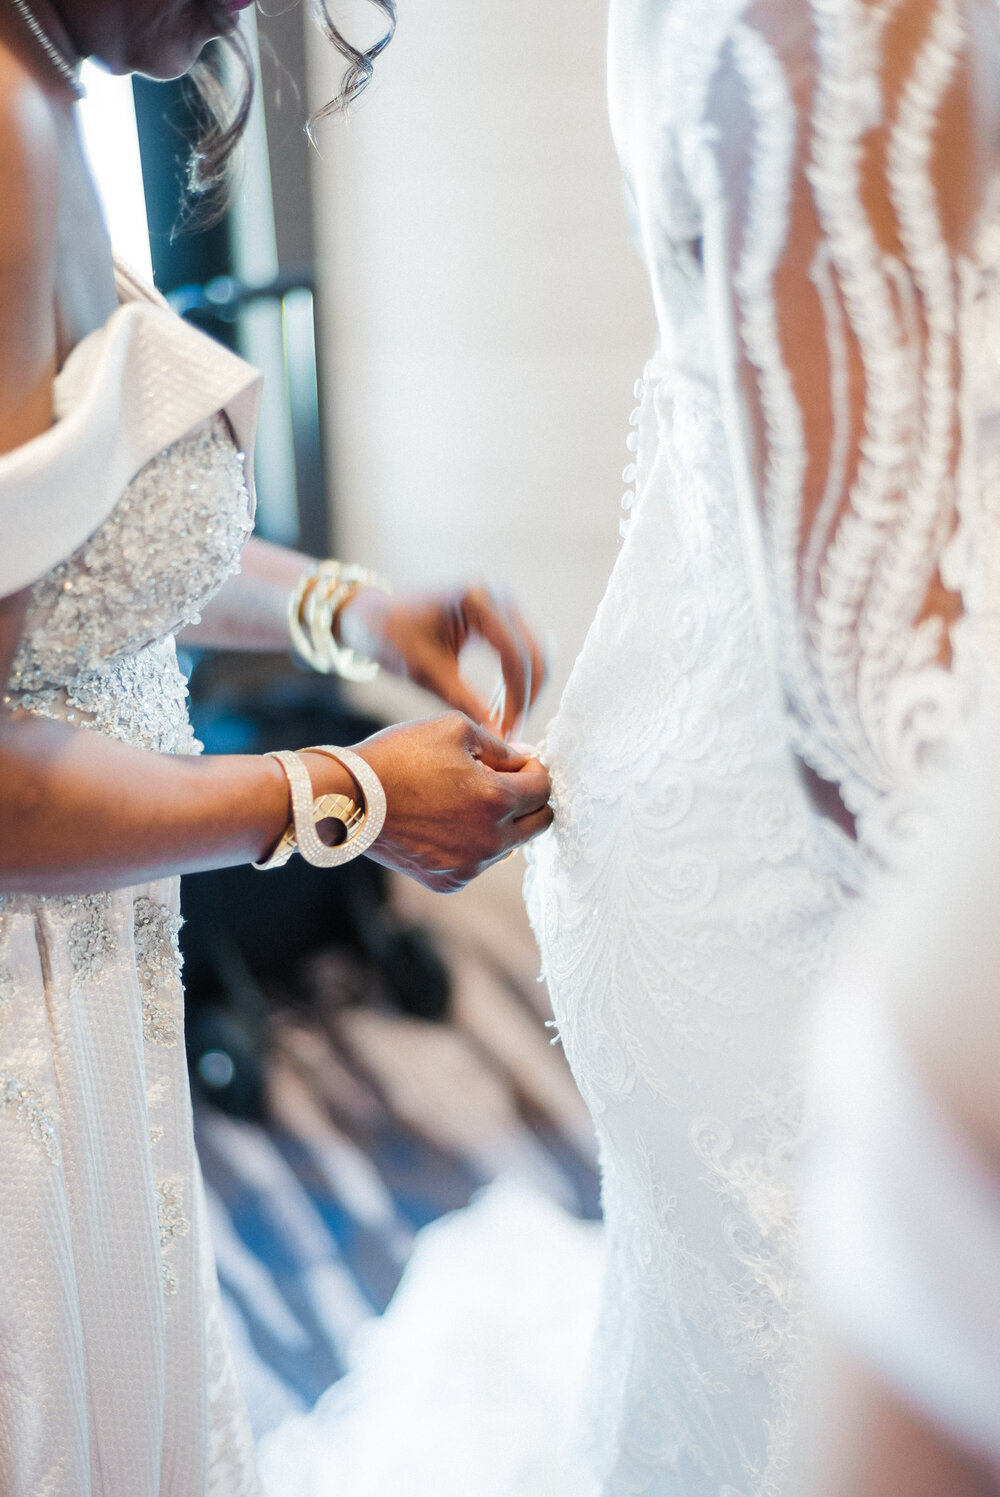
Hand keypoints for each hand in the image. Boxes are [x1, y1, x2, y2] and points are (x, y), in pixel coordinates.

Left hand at [338, 586, 545, 737]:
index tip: (508, 730)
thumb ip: (464, 701)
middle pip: (533, 654)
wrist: (371, 616)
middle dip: (526, 696)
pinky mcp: (498, 614)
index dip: (517, 698)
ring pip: (533, 654)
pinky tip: (500, 704)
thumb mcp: (426, 672)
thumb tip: (498, 734)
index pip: (516, 655)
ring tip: (505, 721)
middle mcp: (496, 594)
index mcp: (477, 599)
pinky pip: (519, 650)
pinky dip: (515, 679)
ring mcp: (500, 602)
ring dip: (524, 689)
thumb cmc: (389, 637)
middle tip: (510, 730)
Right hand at [352, 713, 552, 891]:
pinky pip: (478, 862)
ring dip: (500, 822)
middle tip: (501, 780)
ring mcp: (470, 866)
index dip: (534, 768)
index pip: (545, 788)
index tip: (516, 760)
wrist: (348, 799)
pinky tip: (444, 823)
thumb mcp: (455, 729)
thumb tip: (524, 758)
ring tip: (462, 800)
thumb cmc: (400, 757)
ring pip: (509, 844)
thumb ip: (501, 746)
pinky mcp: (449, 881)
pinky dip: (472, 843)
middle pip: (540, 823)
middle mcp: (490, 841)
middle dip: (528, 798)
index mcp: (497, 801)